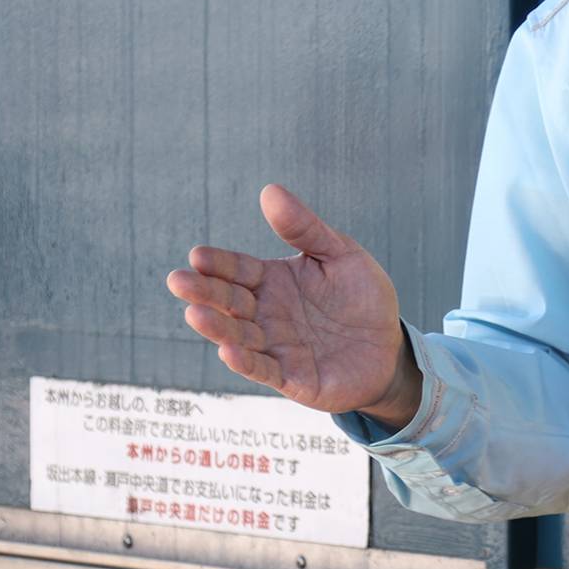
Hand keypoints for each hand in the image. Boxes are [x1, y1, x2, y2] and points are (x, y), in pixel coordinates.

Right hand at [164, 184, 421, 423]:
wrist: (390, 347)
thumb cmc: (362, 297)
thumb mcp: (340, 254)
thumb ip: (305, 228)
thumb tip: (270, 190)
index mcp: (272, 281)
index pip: (238, 270)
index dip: (218, 264)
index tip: (197, 256)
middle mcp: (266, 314)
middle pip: (230, 302)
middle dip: (205, 293)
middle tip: (178, 281)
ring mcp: (276, 347)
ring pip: (240, 337)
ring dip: (218, 327)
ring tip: (196, 314)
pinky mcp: (293, 378)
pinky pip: (265, 370)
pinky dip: (246, 363)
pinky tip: (228, 352)